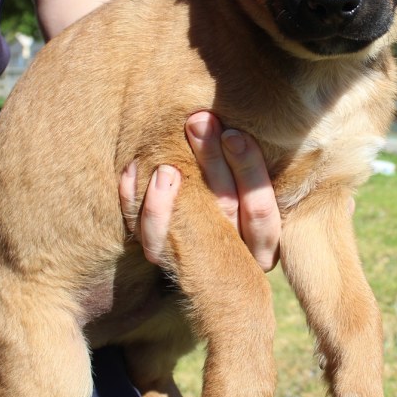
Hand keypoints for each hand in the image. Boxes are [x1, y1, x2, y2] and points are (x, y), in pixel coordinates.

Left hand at [120, 112, 280, 271]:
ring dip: (170, 196)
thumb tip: (233, 123)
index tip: (232, 133)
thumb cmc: (241, 207)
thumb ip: (252, 168)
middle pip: (225, 209)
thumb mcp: (256, 194)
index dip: (249, 170)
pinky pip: (149, 238)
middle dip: (212, 161)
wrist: (214, 274)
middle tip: (198, 122)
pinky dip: (137, 204)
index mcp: (264, 243)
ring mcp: (200, 261)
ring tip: (166, 165)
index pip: (260, 211)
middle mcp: (236, 256)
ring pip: (184, 234)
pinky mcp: (166, 259)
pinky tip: (133, 171)